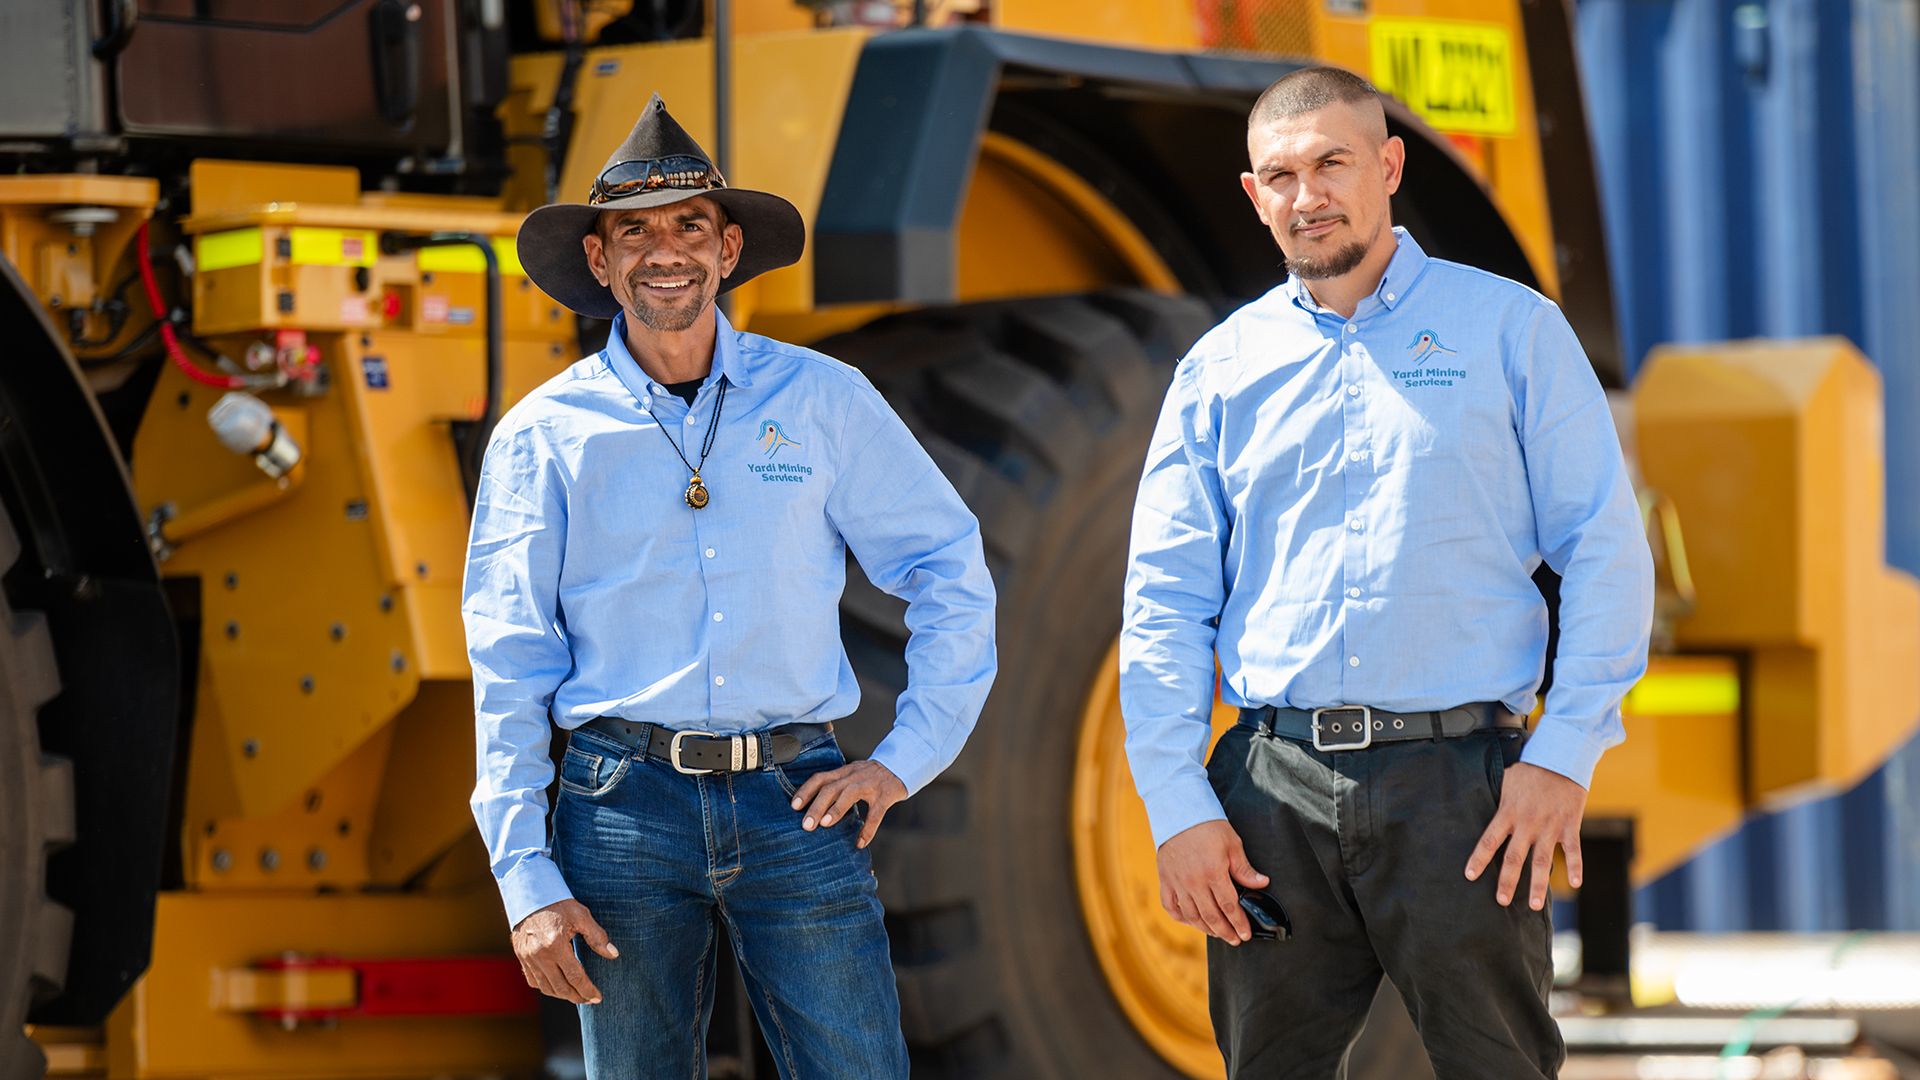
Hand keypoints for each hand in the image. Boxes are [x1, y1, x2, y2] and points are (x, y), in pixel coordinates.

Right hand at [511, 898, 618, 1004]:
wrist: (529, 894)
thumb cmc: (558, 903)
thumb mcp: (581, 915)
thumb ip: (597, 936)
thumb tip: (613, 954)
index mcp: (555, 945)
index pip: (575, 977)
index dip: (588, 990)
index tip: (598, 997)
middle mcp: (539, 956)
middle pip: (560, 987)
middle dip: (577, 997)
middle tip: (590, 999)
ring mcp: (527, 958)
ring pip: (546, 988)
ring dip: (562, 995)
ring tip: (576, 995)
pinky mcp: (521, 957)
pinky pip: (533, 981)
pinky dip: (546, 987)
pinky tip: (557, 986)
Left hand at [790, 759, 907, 848]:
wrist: (901, 765)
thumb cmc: (871, 776)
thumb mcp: (852, 775)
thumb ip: (837, 786)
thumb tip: (815, 808)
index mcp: (844, 772)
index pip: (821, 778)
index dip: (806, 791)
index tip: (794, 806)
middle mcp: (855, 776)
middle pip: (831, 788)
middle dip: (816, 806)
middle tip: (806, 825)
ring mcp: (871, 785)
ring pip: (850, 794)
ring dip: (835, 810)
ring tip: (824, 825)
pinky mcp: (886, 795)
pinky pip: (876, 813)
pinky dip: (868, 829)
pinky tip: (860, 842)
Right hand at [1156, 820, 1269, 945]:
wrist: (1178, 812)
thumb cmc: (1208, 826)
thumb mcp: (1232, 844)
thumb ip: (1245, 869)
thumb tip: (1263, 884)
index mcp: (1214, 873)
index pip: (1229, 907)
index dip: (1239, 923)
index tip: (1245, 934)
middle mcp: (1194, 882)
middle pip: (1211, 917)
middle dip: (1226, 931)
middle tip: (1235, 940)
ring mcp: (1177, 883)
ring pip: (1192, 916)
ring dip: (1206, 929)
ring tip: (1217, 933)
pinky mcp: (1165, 880)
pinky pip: (1170, 907)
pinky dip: (1181, 918)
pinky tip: (1191, 921)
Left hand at [1464, 761, 1587, 909]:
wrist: (1560, 759)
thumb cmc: (1529, 770)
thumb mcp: (1506, 782)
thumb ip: (1498, 802)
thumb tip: (1481, 810)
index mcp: (1508, 813)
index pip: (1489, 840)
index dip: (1479, 859)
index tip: (1469, 876)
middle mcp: (1527, 823)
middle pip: (1515, 858)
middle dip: (1507, 881)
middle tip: (1501, 901)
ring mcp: (1549, 826)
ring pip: (1542, 860)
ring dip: (1539, 885)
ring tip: (1535, 906)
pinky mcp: (1570, 825)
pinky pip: (1573, 850)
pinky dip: (1575, 867)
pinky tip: (1575, 884)